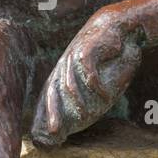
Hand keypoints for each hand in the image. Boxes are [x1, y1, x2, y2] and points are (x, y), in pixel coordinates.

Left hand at [30, 8, 142, 145]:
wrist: (112, 26)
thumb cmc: (102, 52)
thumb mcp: (89, 69)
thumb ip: (84, 86)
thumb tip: (84, 111)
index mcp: (61, 70)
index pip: (49, 94)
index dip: (46, 112)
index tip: (49, 131)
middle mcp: (63, 65)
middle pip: (54, 92)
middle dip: (53, 113)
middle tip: (55, 131)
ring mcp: (73, 58)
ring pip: (71, 86)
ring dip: (78, 104)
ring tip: (86, 117)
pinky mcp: (87, 52)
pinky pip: (90, 75)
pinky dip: (97, 88)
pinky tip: (106, 97)